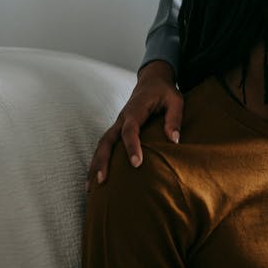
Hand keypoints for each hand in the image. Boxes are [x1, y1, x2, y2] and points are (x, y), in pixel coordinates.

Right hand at [85, 60, 182, 190]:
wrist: (152, 81)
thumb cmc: (165, 92)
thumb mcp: (176, 100)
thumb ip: (175, 118)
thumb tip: (175, 140)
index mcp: (136, 110)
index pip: (130, 129)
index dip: (132, 146)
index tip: (136, 164)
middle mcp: (122, 118)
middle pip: (107, 140)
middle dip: (103, 160)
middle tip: (102, 181)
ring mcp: (117, 124)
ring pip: (102, 145)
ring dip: (95, 164)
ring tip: (92, 187)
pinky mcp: (117, 129)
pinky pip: (105, 146)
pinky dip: (98, 161)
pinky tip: (94, 178)